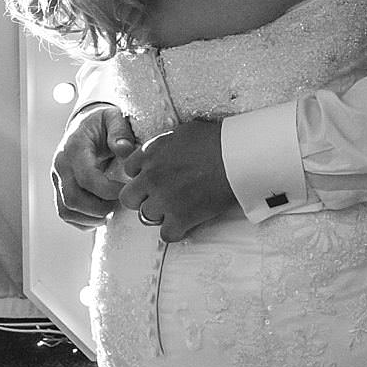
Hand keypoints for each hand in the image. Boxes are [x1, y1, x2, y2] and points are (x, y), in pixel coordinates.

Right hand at [52, 105, 138, 228]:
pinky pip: (66, 214)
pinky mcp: (59, 191)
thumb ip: (120, 131)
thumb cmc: (103, 124)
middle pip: (72, 199)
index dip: (107, 190)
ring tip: (112, 211)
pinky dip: (84, 221)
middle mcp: (60, 166)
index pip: (86, 178)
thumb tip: (124, 149)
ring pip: (66, 210)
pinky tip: (102, 214)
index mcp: (73, 148)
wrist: (85, 126)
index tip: (125, 191)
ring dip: (91, 218)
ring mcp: (57, 180)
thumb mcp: (113, 118)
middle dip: (100, 208)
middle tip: (120, 204)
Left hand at [117, 120, 237, 241]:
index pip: (129, 169)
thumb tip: (162, 151)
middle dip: (142, 197)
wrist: (237, 156)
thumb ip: (163, 145)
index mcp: (150, 154)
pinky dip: (175, 231)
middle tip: (158, 196)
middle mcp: (151, 177)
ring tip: (177, 208)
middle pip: (129, 197)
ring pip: (146, 216)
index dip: (142, 174)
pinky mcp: (181, 218)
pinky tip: (184, 223)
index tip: (154, 177)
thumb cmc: (216, 140)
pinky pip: (166, 234)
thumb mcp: (182, 132)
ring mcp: (164, 199)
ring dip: (160, 213)